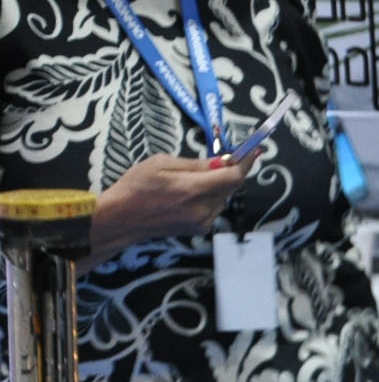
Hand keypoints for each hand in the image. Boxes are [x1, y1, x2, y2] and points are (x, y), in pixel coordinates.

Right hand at [89, 153, 253, 262]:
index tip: (254, 151)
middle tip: (220, 160)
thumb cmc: (135, 186)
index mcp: (192, 189)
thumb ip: (195, 164)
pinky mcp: (200, 229)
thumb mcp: (160, 163)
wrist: (121, 218)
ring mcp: (203, 222)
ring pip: (223, 198)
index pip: (232, 177)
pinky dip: (209, 197)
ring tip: (193, 179)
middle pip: (230, 187)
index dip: (245, 163)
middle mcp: (202, 209)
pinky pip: (214, 208)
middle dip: (229, 172)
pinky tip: (189, 194)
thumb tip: (222, 162)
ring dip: (217, 185)